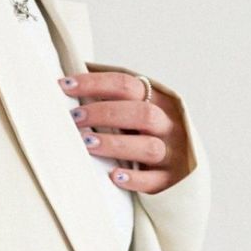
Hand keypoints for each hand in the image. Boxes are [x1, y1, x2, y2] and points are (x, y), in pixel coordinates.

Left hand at [58, 70, 194, 192]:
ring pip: (148, 146)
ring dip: (115, 144)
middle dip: (105, 113)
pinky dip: (134, 178)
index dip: (95, 83)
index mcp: (158, 100)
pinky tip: (114, 175)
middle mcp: (168, 125)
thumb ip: (114, 94)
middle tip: (75, 118)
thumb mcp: (139, 108)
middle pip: (142, 113)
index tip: (65, 86)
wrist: (184, 169)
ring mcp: (172, 154)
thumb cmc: (149, 133)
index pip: (127, 84)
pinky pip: (153, 181)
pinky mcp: (170, 181)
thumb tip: (73, 69)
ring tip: (87, 144)